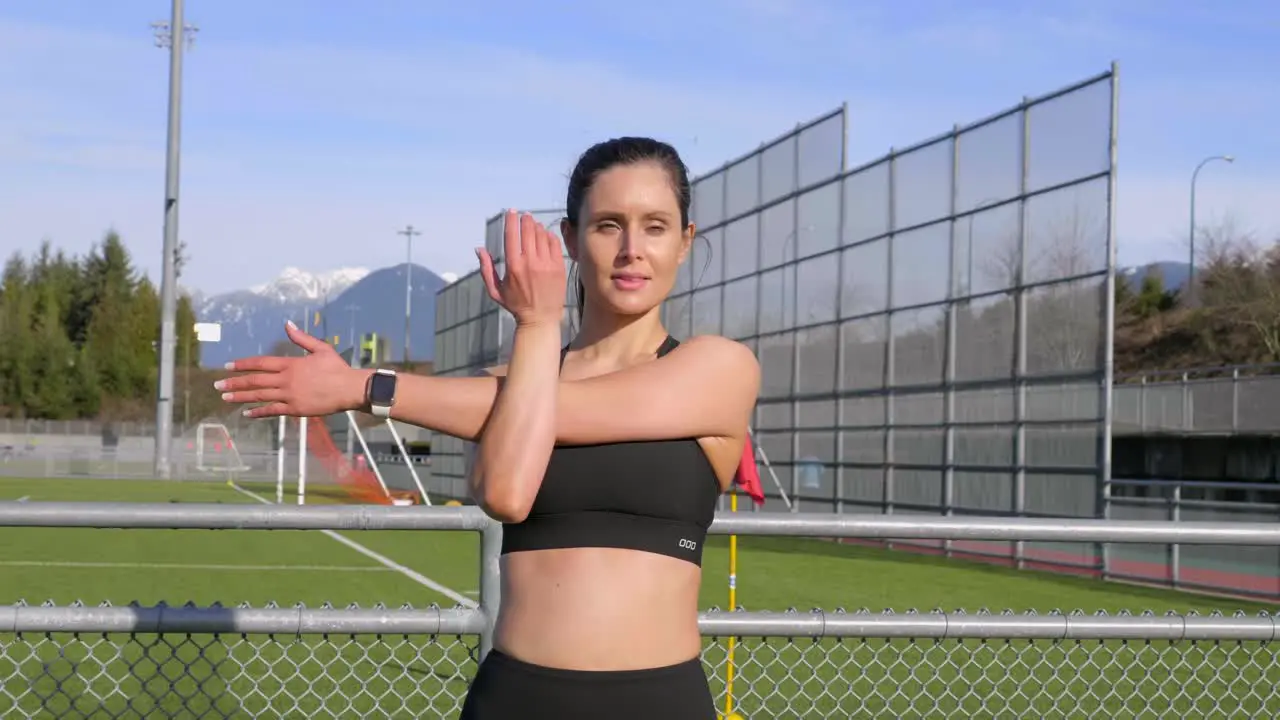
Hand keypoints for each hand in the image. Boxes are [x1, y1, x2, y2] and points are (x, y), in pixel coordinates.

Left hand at [216, 321, 365, 418]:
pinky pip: (272, 411)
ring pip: (259, 396)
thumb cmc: (337, 368)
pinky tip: (247, 413)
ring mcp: (289, 396)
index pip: (261, 363)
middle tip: (217, 385)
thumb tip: (287, 324)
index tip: (228, 366)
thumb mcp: (321, 348)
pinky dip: (258, 412)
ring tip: (225, 398)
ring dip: (241, 397)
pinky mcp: (295, 409)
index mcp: (291, 364)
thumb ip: (301, 338)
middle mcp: (286, 380)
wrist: (349, 389)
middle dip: (234, 383)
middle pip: (255, 380)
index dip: (243, 364)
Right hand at [477, 210, 565, 327]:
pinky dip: (549, 236)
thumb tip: (479, 249)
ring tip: (534, 225)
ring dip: (537, 226)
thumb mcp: (495, 290)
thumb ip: (486, 269)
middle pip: (528, 231)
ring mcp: (546, 264)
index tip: (511, 212)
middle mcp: (530, 263)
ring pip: (542, 235)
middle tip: (524, 215)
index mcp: (513, 266)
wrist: (541, 319)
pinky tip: (545, 235)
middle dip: (525, 220)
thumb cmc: (516, 305)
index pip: (511, 235)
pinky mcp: (559, 267)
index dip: (511, 220)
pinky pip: (554, 244)